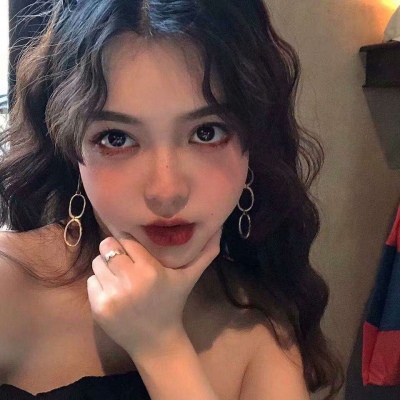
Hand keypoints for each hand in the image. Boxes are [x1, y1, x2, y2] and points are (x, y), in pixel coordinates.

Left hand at [87, 227, 221, 358]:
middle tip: (123, 262)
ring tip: (119, 277)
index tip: (133, 250)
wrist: (156, 341)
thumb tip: (220, 229)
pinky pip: (90, 282)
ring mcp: (112, 295)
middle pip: (107, 247)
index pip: (127, 240)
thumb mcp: (189, 278)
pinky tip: (113, 292)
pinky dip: (99, 284)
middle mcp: (130, 281)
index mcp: (150, 270)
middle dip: (113, 252)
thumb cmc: (173, 303)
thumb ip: (205, 253)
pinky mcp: (99, 308)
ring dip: (106, 267)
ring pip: (97, 263)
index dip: (128, 243)